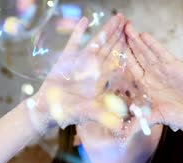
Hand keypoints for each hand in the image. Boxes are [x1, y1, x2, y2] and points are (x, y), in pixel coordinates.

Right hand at [29, 14, 127, 131]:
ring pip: (96, 43)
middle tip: (128, 22)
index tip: (135, 38)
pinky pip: (73, 43)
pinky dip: (78, 32)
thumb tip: (119, 126)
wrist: (47, 110)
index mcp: (101, 80)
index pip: (117, 61)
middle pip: (109, 48)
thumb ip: (103, 116)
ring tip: (116, 17)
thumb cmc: (67, 113)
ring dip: (105, 30)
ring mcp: (79, 63)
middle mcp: (92, 69)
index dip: (125, 49)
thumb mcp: (87, 113)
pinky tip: (85, 20)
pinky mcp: (65, 60)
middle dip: (119, 35)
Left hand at [124, 23, 182, 132]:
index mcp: (142, 86)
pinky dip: (152, 44)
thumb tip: (120, 137)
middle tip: (114, 31)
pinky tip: (144, 35)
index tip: (107, 51)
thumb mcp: (152, 119)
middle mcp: (150, 75)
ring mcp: (161, 69)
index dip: (119, 60)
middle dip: (125, 44)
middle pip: (135, 56)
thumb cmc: (176, 117)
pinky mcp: (173, 64)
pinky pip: (160, 52)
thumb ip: (136, 124)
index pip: (127, 70)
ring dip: (136, 40)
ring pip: (145, 51)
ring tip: (126, 27)